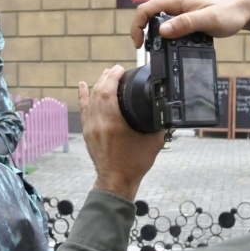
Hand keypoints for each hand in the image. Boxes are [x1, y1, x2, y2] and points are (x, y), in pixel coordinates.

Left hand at [79, 65, 164, 200]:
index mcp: (113, 123)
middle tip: (116, 69)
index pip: (108, 92)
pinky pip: (84, 109)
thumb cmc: (134, 164)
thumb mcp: (153, 143)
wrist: (116, 181)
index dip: (113, 77)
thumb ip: (160, 125)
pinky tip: (83, 85)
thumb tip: (165, 112)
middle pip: (98, 92)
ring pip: (91, 99)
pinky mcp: (88, 132)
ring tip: (105, 74)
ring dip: (98, 84)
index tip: (121, 69)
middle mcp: (98, 123)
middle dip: (106, 77)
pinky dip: (84, 96)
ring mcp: (91, 127)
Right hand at [130, 0, 249, 47]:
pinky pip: (171, 26)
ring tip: (160, 50)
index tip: (140, 44)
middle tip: (148, 50)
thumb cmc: (230, 11)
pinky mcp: (187, 17)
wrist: (245, 9)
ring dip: (157, 36)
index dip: (137, 26)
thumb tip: (162, 31)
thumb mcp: (208, 19)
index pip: (145, 10)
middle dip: (145, 33)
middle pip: (149, 16)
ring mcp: (181, 10)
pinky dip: (169, 36)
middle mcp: (176, 3)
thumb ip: (185, 24)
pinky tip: (174, 46)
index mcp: (176, 0)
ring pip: (160, 22)